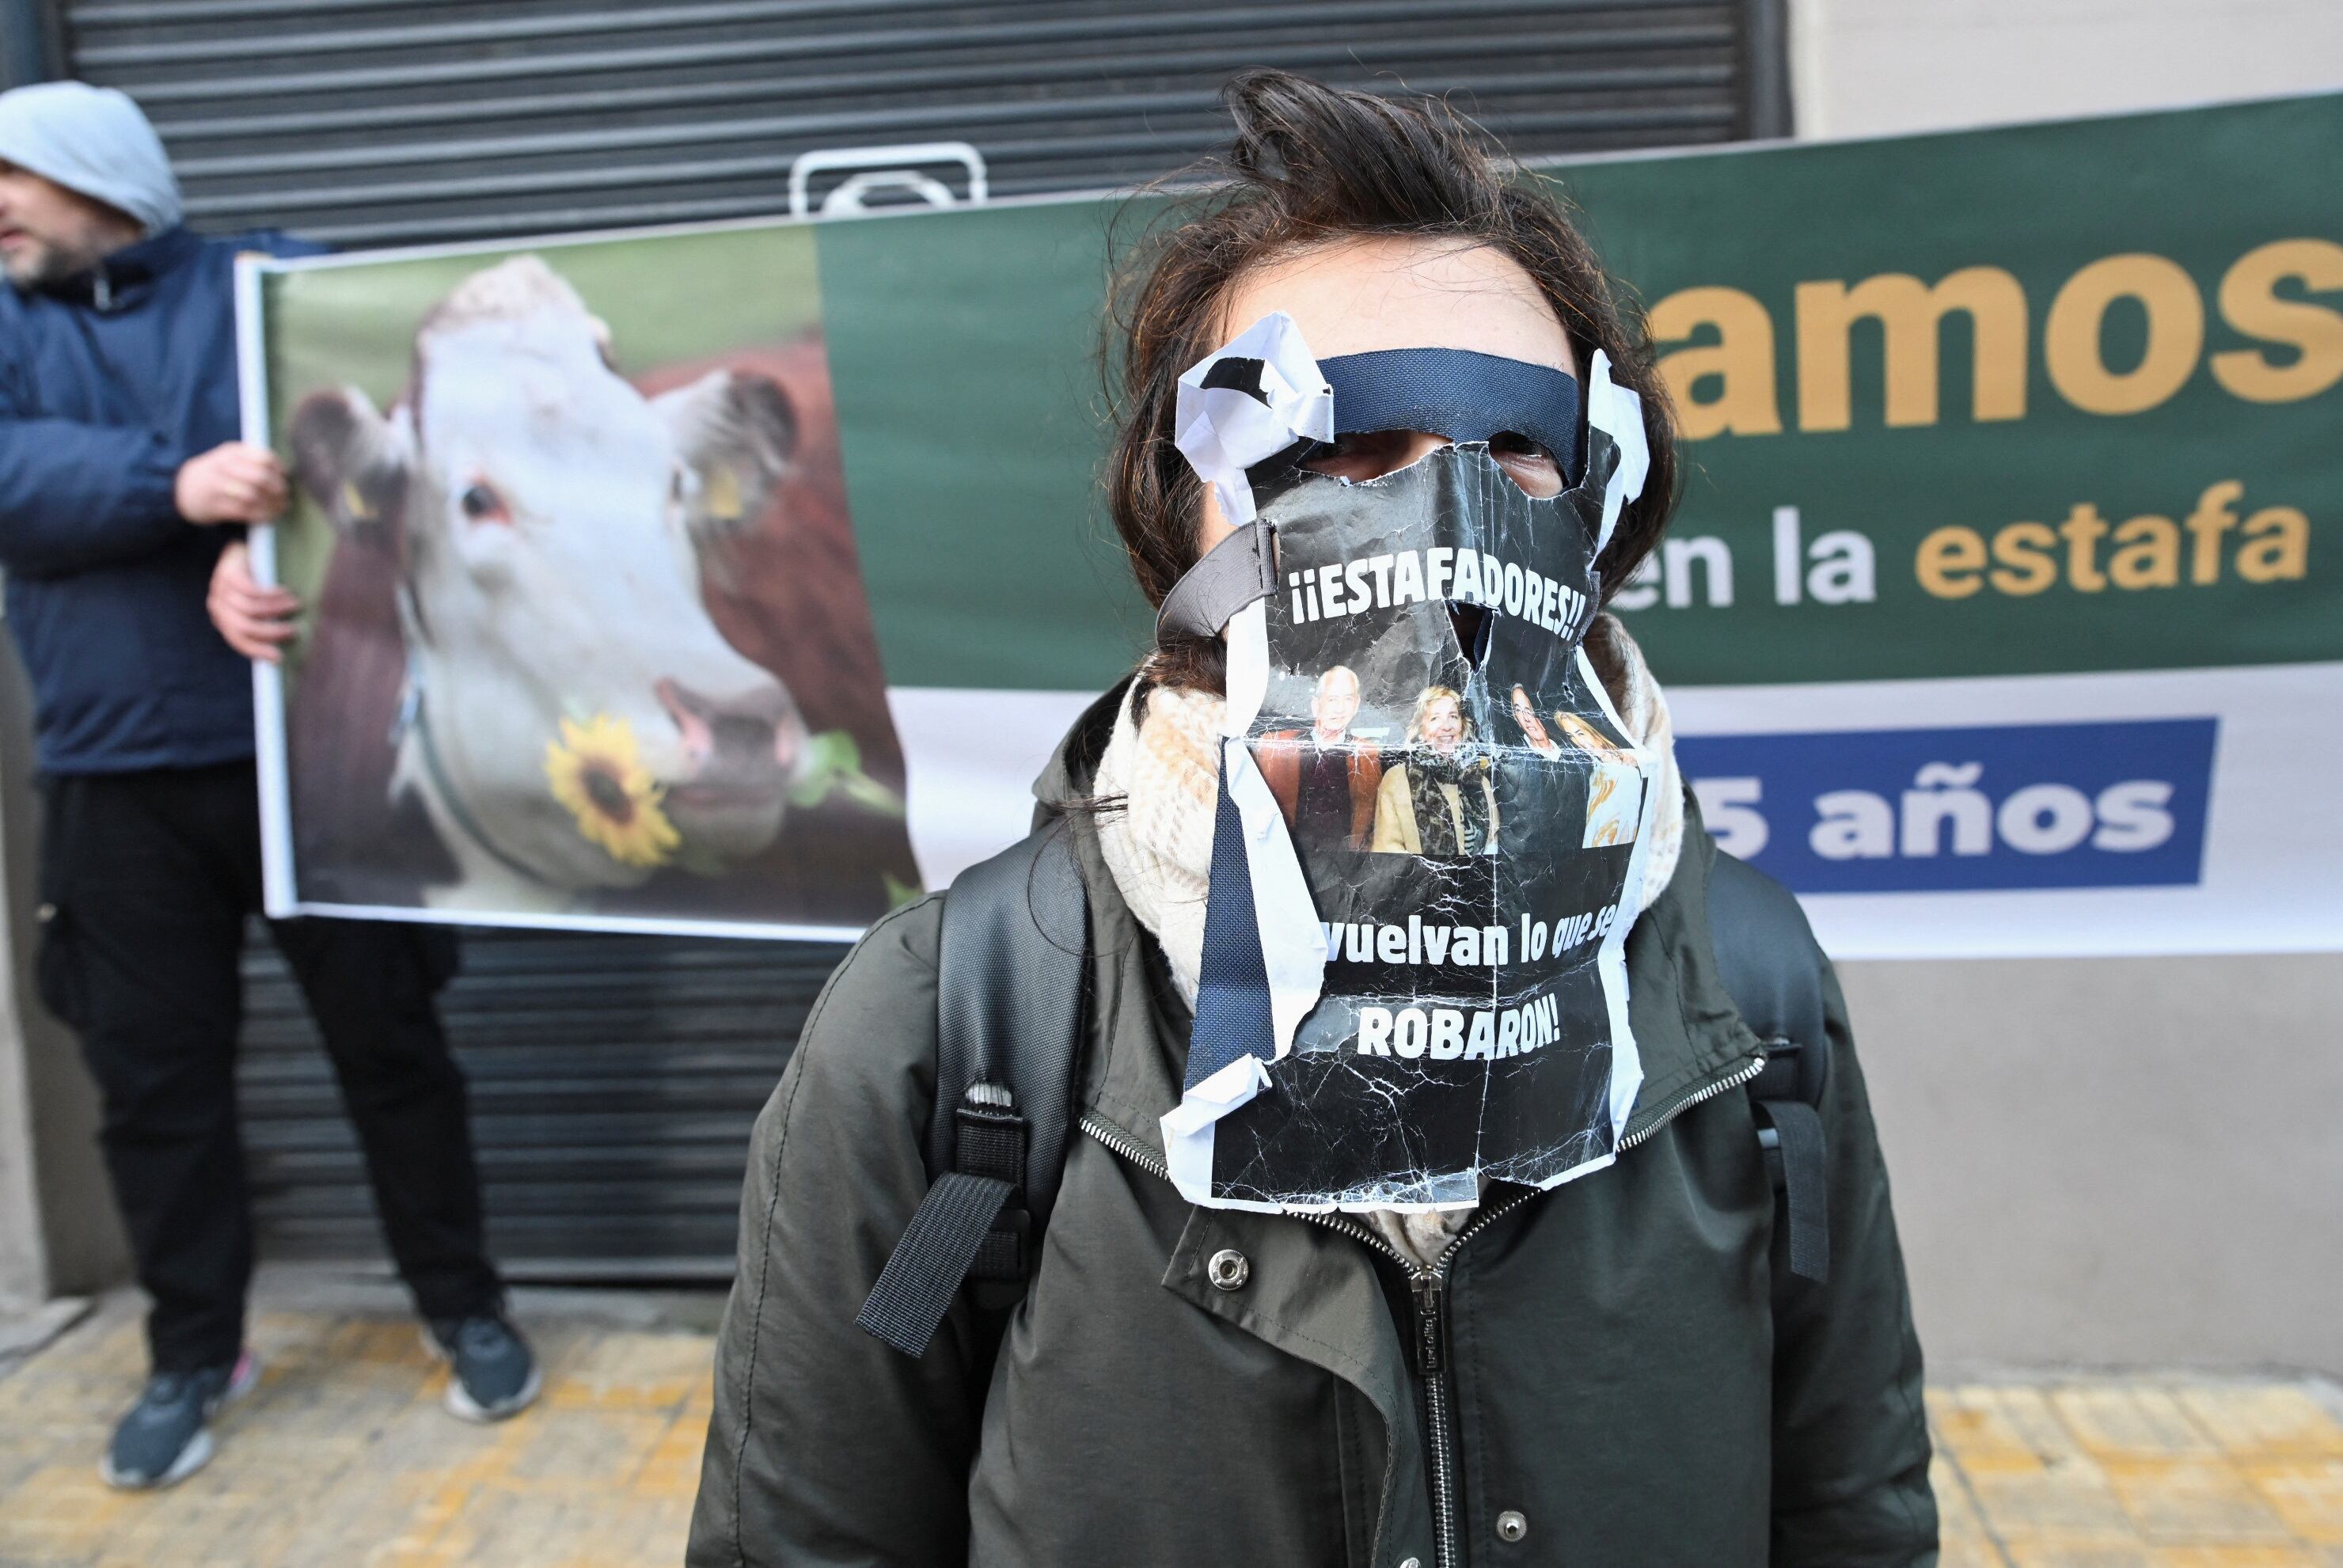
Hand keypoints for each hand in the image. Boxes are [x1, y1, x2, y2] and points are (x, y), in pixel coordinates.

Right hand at [176, 441, 287, 524]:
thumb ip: (253, 460)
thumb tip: (285, 472)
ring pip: (253, 495)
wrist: (181, 489)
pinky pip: (244, 511)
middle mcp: (223, 467)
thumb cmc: (216, 474)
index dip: (279, 470)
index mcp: (231, 452)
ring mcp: (217, 487)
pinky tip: (268, 516)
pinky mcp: (214, 506)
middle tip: (285, 496)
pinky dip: (260, 515)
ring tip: (280, 508)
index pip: (264, 458)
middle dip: (278, 489)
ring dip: (272, 504)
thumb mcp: (230, 458)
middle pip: (260, 477)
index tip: (285, 478)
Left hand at [207, 539, 301, 662]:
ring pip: (250, 609)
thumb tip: (281, 649)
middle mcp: (218, 605)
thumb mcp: (252, 605)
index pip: (237, 640)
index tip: (279, 658)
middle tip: (293, 631)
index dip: (257, 650)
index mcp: (223, 618)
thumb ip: (259, 622)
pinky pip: (252, 590)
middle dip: (271, 632)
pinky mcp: (229, 572)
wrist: (241, 549)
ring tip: (296, 606)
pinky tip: (286, 591)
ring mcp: (221, 588)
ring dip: (277, 610)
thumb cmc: (253, 580)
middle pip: (243, 627)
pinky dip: (272, 594)